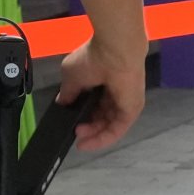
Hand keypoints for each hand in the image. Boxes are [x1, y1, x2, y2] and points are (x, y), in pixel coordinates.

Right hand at [55, 37, 146, 152]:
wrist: (114, 51)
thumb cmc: (92, 58)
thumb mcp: (71, 76)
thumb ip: (67, 92)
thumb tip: (62, 102)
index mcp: (102, 81)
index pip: (93, 103)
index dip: (81, 113)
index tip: (69, 120)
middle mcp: (115, 93)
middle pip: (101, 116)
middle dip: (87, 126)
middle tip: (74, 132)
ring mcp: (125, 103)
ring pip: (108, 125)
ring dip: (93, 135)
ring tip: (79, 138)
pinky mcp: (131, 110)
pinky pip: (116, 130)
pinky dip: (102, 139)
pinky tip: (87, 144)